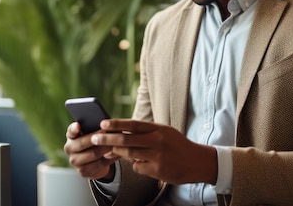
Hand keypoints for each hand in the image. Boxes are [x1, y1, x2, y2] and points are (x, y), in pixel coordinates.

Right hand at [64, 121, 120, 179]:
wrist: (94, 161)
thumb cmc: (94, 141)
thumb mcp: (91, 133)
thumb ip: (94, 127)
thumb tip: (106, 123)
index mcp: (71, 136)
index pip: (70, 131)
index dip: (74, 129)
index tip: (79, 125)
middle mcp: (69, 148)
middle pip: (83, 143)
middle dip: (98, 137)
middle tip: (109, 132)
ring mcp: (74, 161)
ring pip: (93, 154)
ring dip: (106, 148)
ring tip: (116, 142)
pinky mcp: (83, 171)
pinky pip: (99, 164)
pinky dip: (110, 158)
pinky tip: (118, 153)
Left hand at [91, 119, 217, 184]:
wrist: (197, 161)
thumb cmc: (177, 145)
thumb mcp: (164, 132)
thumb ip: (146, 132)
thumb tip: (123, 131)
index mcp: (158, 129)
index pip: (133, 124)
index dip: (116, 124)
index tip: (102, 123)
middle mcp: (157, 141)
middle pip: (127, 139)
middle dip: (108, 139)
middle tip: (94, 138)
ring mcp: (157, 156)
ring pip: (129, 154)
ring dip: (116, 152)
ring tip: (107, 151)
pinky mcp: (157, 170)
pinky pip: (137, 167)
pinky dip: (135, 165)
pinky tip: (141, 164)